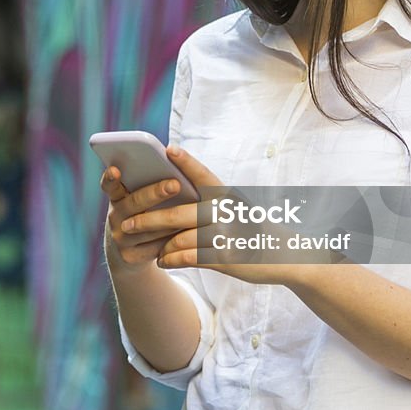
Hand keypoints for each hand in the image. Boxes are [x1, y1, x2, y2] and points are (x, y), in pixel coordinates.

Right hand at [100, 144, 219, 274]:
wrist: (130, 250)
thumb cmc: (143, 213)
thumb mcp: (139, 198)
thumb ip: (148, 184)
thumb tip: (174, 163)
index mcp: (117, 196)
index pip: (110, 185)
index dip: (110, 178)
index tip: (115, 169)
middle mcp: (115, 216)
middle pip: (133, 203)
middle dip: (155, 193)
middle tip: (175, 184)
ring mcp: (120, 238)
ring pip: (146, 227)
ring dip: (169, 219)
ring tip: (190, 209)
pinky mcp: (130, 256)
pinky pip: (155, 246)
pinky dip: (172, 238)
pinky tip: (189, 231)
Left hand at [154, 147, 310, 285]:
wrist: (284, 255)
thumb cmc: (252, 229)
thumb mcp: (237, 208)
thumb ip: (211, 202)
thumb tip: (175, 197)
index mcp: (227, 195)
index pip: (203, 175)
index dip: (186, 162)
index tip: (169, 149)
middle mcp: (225, 211)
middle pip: (177, 213)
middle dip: (147, 219)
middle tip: (126, 223)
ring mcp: (225, 234)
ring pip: (179, 238)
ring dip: (159, 244)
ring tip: (149, 248)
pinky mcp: (225, 257)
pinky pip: (188, 257)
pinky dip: (171, 259)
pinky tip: (163, 260)